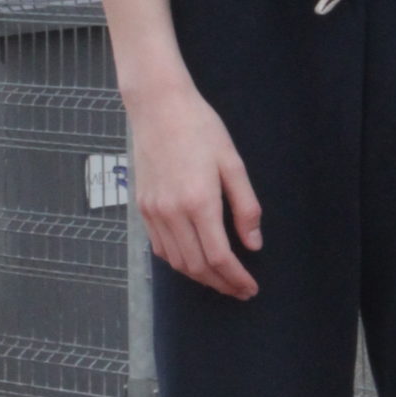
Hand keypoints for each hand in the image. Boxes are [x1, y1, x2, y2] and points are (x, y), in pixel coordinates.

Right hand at [130, 80, 262, 299]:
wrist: (158, 107)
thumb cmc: (200, 128)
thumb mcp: (232, 163)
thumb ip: (245, 207)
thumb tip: (253, 244)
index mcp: (199, 202)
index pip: (219, 257)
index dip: (236, 278)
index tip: (250, 288)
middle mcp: (172, 212)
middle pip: (196, 266)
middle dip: (221, 284)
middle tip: (239, 289)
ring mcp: (154, 211)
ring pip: (176, 262)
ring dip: (200, 277)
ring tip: (220, 279)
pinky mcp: (142, 207)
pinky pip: (159, 247)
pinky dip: (178, 262)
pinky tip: (193, 260)